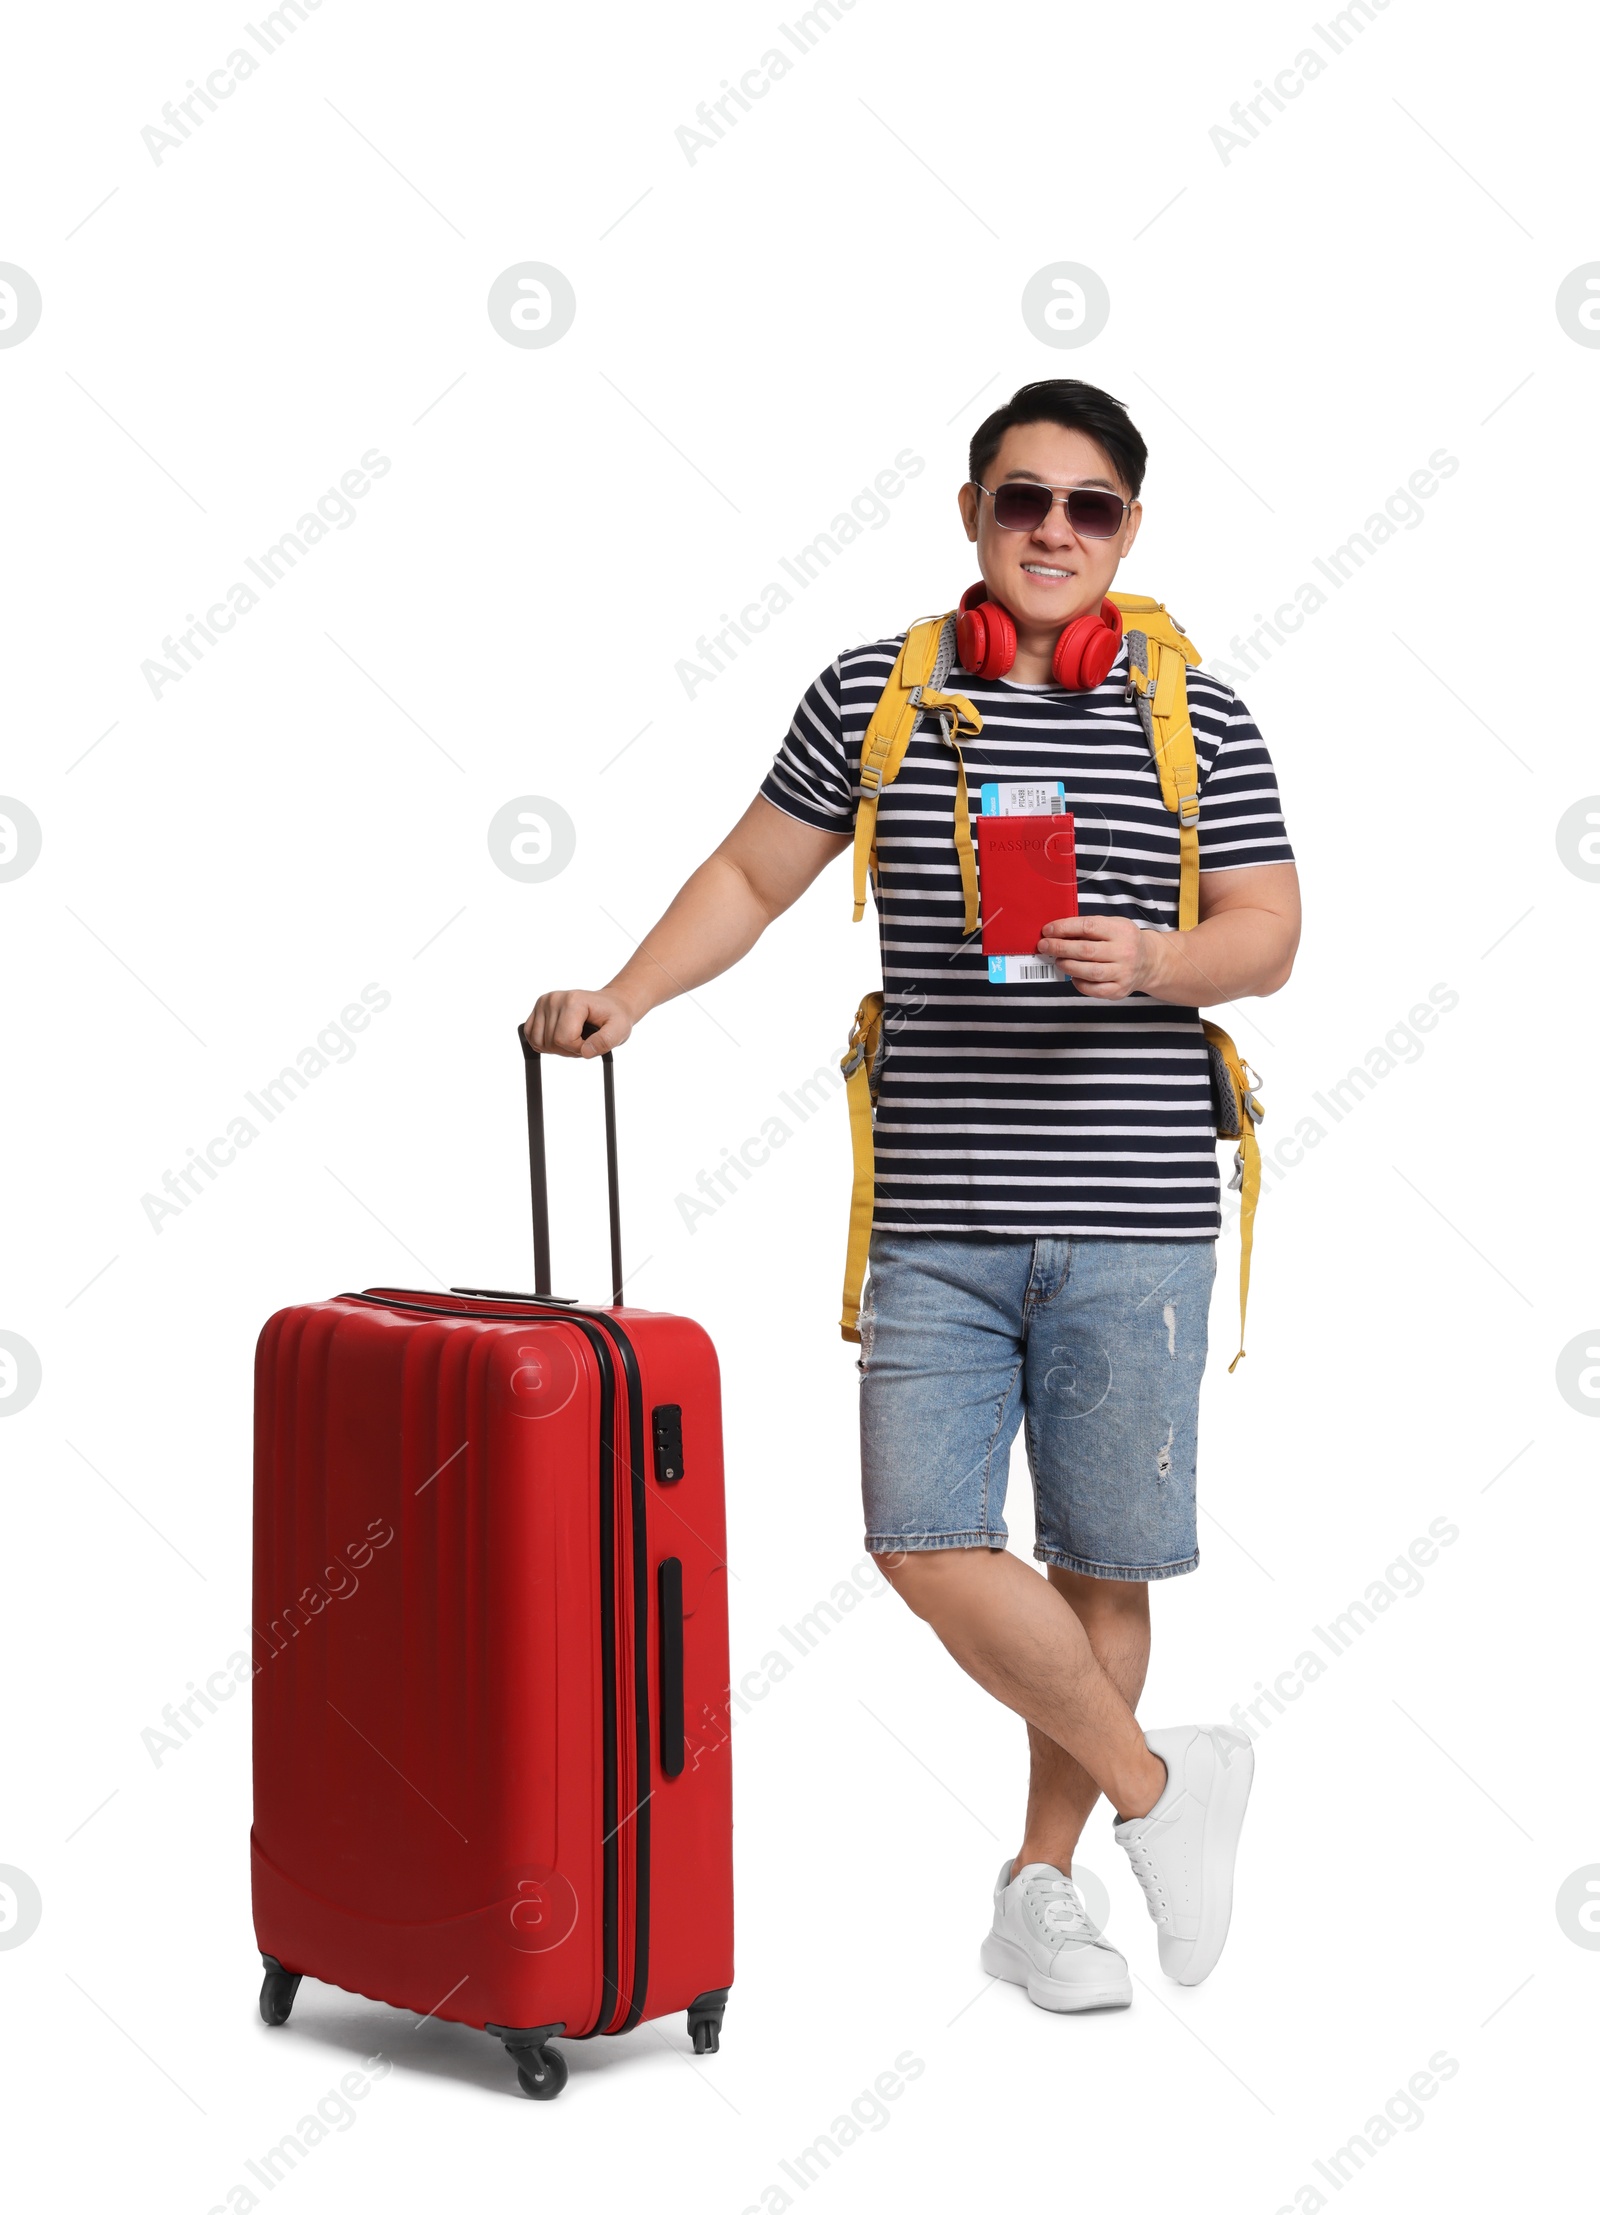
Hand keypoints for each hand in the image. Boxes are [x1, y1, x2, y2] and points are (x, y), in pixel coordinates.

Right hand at [523, 987, 635, 1055]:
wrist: (611, 1004)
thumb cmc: (614, 1016)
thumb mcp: (619, 1030)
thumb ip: (605, 1042)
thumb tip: (585, 1052)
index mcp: (573, 1001)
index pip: (564, 1039)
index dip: (579, 1049)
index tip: (592, 1041)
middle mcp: (554, 999)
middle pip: (551, 1043)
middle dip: (569, 1049)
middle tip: (585, 1039)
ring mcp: (543, 1003)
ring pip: (539, 1042)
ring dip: (557, 1048)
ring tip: (574, 1037)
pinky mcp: (537, 1009)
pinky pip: (530, 1035)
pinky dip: (544, 1043)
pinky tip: (560, 1037)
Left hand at [1036, 914, 1159, 999]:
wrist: (1149, 962)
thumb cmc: (1123, 941)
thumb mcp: (1112, 925)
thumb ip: (1089, 928)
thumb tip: (1056, 932)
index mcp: (1121, 930)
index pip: (1088, 927)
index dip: (1064, 928)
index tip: (1047, 930)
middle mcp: (1125, 952)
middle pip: (1086, 950)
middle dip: (1060, 948)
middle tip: (1044, 946)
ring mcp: (1123, 973)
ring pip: (1089, 971)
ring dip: (1067, 966)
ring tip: (1058, 961)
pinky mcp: (1119, 990)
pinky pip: (1093, 989)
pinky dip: (1078, 983)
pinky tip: (1073, 976)